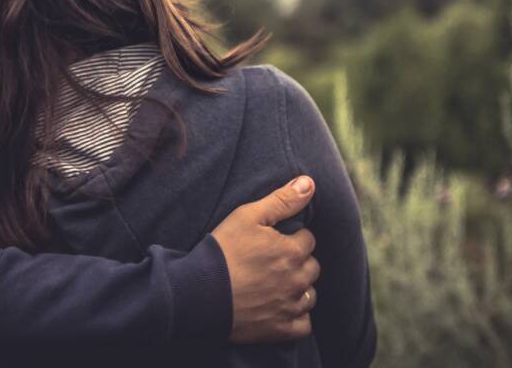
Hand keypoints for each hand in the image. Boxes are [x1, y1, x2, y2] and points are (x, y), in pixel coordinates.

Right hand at [211, 175, 319, 342]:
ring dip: (300, 288)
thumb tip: (310, 182)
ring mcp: (289, 307)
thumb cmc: (222, 251)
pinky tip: (284, 308)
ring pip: (310, 295)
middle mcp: (296, 280)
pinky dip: (298, 317)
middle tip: (275, 260)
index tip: (275, 239)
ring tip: (279, 283)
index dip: (292, 236)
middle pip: (313, 266)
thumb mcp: (248, 216)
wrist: (199, 293)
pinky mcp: (279, 330)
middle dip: (299, 261)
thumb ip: (282, 200)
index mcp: (291, 251)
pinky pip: (304, 326)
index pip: (308, 239)